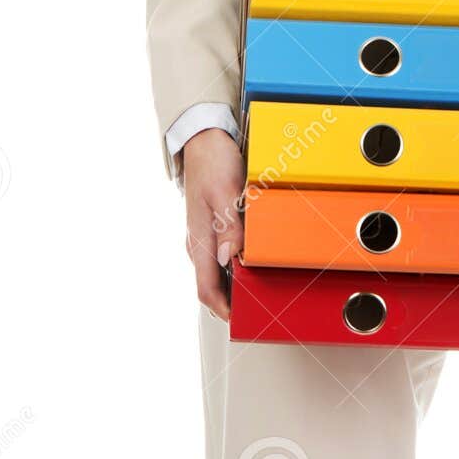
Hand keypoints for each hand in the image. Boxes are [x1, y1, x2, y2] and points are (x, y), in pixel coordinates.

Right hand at [182, 128, 245, 321]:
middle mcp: (199, 242)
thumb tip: (229, 257)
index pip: (205, 288)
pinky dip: (236, 263)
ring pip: (218, 270)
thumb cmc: (212, 163)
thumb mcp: (224, 192)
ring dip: (235, 281)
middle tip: (258, 306)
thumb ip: (228, 226)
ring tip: (259, 287)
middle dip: (232, 299)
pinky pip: (222, 253)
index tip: (240, 319)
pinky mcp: (212, 225)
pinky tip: (252, 259)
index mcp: (198, 240)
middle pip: (212, 283)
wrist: (203, 139)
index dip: (222, 308)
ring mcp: (204, 234)